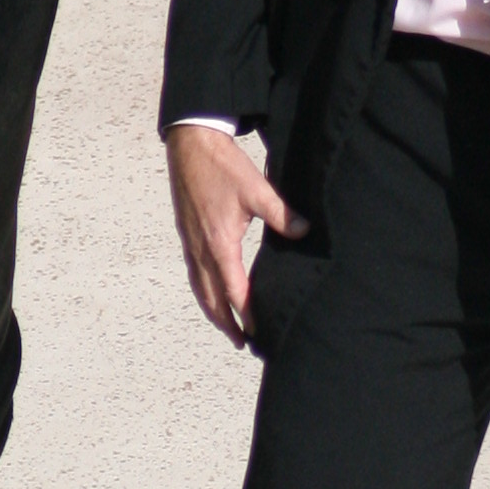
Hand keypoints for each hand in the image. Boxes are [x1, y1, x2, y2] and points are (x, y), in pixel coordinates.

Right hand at [165, 123, 307, 346]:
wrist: (191, 145)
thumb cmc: (222, 167)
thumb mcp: (256, 189)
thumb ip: (281, 213)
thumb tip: (303, 230)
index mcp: (219, 243)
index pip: (234, 290)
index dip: (246, 313)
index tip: (258, 332)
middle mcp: (200, 249)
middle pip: (211, 299)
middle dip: (226, 323)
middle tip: (242, 343)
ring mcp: (190, 243)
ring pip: (199, 289)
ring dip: (213, 311)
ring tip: (227, 328)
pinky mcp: (187, 235)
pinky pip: (193, 274)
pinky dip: (203, 292)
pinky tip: (211, 293)